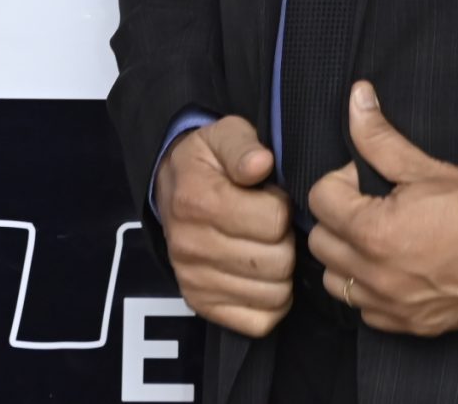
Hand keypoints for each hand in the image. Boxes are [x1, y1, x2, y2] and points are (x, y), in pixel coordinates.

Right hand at [157, 114, 295, 337]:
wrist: (171, 189)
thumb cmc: (209, 161)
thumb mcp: (225, 134)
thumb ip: (244, 145)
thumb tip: (261, 163)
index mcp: (198, 201)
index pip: (274, 221)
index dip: (284, 207)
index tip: (273, 198)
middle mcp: (191, 246)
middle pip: (277, 261)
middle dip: (286, 241)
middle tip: (273, 227)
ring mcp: (194, 280)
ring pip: (273, 295)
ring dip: (282, 273)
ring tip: (268, 248)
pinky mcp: (201, 305)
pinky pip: (258, 322)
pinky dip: (270, 303)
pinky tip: (263, 277)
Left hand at [305, 81, 457, 336]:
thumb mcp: (428, 166)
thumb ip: (380, 138)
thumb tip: (357, 100)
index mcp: (375, 232)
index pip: (320, 200)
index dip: (342, 180)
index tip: (368, 178)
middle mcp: (378, 276)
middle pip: (322, 243)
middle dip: (340, 217)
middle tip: (374, 204)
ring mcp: (395, 306)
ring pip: (337, 283)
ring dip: (349, 258)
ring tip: (382, 238)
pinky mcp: (415, 326)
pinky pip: (368, 313)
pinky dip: (373, 292)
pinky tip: (398, 269)